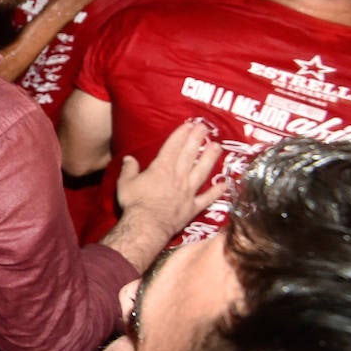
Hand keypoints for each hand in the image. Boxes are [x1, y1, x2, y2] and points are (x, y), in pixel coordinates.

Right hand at [116, 121, 224, 238]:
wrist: (147, 226)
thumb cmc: (134, 203)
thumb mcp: (125, 183)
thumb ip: (129, 169)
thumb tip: (129, 159)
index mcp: (161, 169)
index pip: (173, 147)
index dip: (181, 135)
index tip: (189, 124)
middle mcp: (178, 177)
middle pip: (189, 154)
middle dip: (197, 139)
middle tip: (205, 127)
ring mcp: (188, 192)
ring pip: (202, 171)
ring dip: (210, 158)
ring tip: (217, 147)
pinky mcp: (193, 207)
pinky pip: (207, 198)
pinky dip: (217, 191)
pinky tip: (225, 184)